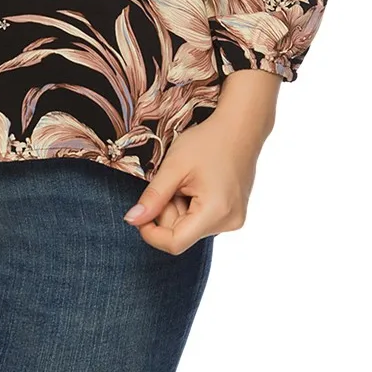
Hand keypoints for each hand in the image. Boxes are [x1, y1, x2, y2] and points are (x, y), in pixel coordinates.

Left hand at [121, 88, 274, 253]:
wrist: (239, 129)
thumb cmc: (206, 142)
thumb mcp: (173, 167)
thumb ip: (153, 197)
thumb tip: (132, 220)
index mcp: (216, 213)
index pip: (175, 243)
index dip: (150, 232)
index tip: (138, 213)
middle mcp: (229, 223)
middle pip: (181, 233)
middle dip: (166, 211)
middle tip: (171, 181)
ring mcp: (234, 220)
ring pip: (189, 226)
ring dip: (179, 206)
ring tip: (187, 179)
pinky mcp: (234, 214)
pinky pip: (202, 219)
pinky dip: (191, 205)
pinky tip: (197, 184)